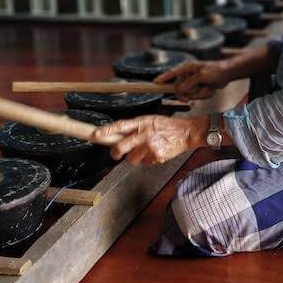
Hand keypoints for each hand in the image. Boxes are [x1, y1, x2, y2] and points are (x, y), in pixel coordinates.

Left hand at [91, 115, 206, 164]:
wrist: (186, 133)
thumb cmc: (167, 126)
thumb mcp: (150, 120)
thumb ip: (135, 126)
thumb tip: (118, 135)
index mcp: (141, 122)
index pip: (120, 126)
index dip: (106, 131)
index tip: (96, 135)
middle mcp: (143, 134)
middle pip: (120, 147)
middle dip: (115, 152)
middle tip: (116, 154)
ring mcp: (149, 146)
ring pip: (131, 159)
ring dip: (135, 157)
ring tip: (145, 150)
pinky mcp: (156, 156)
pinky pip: (144, 163)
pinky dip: (147, 160)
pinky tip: (155, 152)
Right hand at [157, 59, 230, 100]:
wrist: (228, 74)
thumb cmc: (216, 70)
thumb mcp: (203, 76)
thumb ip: (190, 82)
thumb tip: (178, 89)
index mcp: (187, 68)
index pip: (171, 73)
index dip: (162, 79)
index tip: (154, 83)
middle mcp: (187, 75)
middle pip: (178, 89)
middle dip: (189, 93)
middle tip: (197, 93)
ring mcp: (192, 82)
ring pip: (188, 95)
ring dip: (200, 94)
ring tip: (208, 87)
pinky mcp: (197, 88)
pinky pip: (196, 97)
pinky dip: (204, 95)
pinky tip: (210, 89)